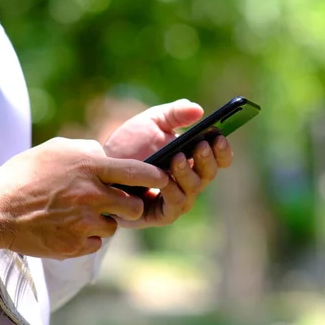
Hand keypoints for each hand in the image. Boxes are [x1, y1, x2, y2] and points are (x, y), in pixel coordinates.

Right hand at [0, 137, 168, 258]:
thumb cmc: (26, 174)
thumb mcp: (59, 149)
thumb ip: (90, 151)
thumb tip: (110, 156)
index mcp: (91, 168)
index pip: (139, 172)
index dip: (157, 177)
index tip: (164, 178)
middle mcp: (92, 196)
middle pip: (134, 206)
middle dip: (132, 205)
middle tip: (122, 202)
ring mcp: (84, 223)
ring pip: (115, 226)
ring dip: (106, 221)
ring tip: (83, 213)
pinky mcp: (74, 245)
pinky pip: (96, 243)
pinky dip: (89, 237)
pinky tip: (71, 227)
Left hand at [103, 99, 232, 228]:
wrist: (101, 167)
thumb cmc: (130, 145)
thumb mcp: (152, 122)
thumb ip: (174, 114)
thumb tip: (198, 110)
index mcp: (194, 159)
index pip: (219, 159)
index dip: (222, 150)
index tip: (219, 136)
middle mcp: (190, 181)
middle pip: (210, 173)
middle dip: (207, 159)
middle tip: (200, 145)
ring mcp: (177, 199)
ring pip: (194, 189)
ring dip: (188, 173)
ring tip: (177, 157)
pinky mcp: (160, 214)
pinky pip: (174, 205)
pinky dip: (172, 191)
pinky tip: (164, 178)